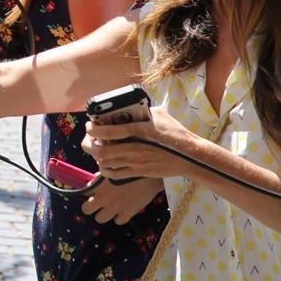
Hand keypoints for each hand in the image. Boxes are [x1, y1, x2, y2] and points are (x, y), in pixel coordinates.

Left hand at [80, 176, 163, 224]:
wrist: (149, 176)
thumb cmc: (129, 171)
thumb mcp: (110, 171)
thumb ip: (99, 179)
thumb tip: (92, 184)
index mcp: (98, 186)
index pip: (83, 193)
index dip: (88, 193)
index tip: (92, 192)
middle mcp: (103, 198)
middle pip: (86, 210)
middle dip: (90, 207)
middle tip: (97, 203)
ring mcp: (115, 207)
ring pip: (100, 218)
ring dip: (104, 213)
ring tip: (110, 207)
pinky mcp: (127, 213)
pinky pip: (118, 221)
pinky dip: (120, 217)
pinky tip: (123, 209)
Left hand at [82, 107, 197, 181]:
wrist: (192, 156)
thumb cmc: (177, 134)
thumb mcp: (160, 115)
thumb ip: (143, 110)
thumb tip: (131, 106)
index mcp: (138, 131)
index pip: (107, 131)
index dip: (92, 129)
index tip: (90, 125)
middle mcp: (134, 147)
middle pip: (100, 150)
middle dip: (88, 144)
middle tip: (89, 139)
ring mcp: (136, 162)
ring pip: (104, 163)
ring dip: (95, 156)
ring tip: (97, 150)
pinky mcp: (139, 172)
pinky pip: (114, 174)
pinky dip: (105, 169)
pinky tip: (105, 164)